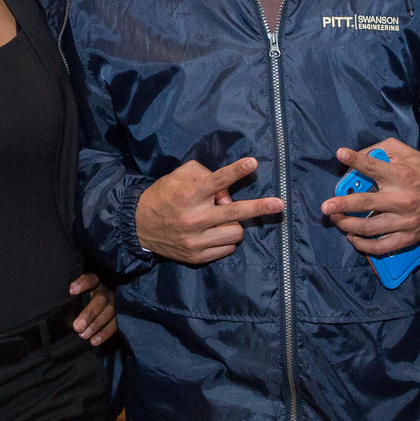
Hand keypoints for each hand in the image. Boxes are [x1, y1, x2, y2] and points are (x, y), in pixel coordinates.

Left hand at [68, 273, 117, 346]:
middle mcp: (107, 291)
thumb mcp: (80, 295)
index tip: (72, 290)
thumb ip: (73, 297)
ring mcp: (115, 303)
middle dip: (89, 313)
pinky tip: (94, 341)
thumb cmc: (85, 300)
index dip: (82, 284)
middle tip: (77, 326)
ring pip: (109, 313)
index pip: (90, 280)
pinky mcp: (120, 315)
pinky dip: (104, 334)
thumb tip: (62, 301)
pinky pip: (114, 325)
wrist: (101, 307)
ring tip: (83, 335)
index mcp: (96, 283)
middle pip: (100, 300)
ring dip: (96, 325)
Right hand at [134, 157, 284, 265]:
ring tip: (221, 220)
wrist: (139, 226)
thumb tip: (228, 192)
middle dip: (259, 207)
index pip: (216, 181)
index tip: (253, 163)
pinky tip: (215, 232)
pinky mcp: (196, 256)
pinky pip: (228, 248)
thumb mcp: (179, 176)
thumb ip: (205, 176)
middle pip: (234, 213)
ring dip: (234, 224)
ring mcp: (195, 240)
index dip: (236, 171)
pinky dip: (226, 239)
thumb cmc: (164, 195)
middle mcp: (193, 218)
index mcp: (188, 195)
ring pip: (235, 233)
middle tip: (280, 205)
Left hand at [319, 140, 419, 255]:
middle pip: (366, 203)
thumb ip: (381, 151)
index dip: (355, 160)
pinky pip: (381, 246)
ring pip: (369, 227)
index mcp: (401, 175)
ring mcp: (404, 221)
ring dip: (348, 225)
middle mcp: (401, 199)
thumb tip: (357, 155)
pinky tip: (353, 238)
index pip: (373, 166)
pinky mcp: (408, 237)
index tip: (340, 154)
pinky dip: (363, 245)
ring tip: (336, 220)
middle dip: (342, 205)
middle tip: (325, 207)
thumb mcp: (406, 153)